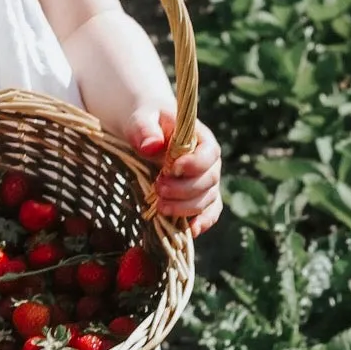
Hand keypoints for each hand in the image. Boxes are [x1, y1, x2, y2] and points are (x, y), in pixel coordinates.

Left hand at [124, 102, 222, 237]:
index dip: (195, 164)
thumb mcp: (141, 117)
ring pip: (207, 200)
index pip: (209, 153)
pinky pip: (208, 213)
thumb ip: (144, 128)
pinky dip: (201, 223)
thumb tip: (151, 146)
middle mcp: (208, 162)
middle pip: (209, 181)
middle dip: (184, 190)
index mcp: (200, 137)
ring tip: (160, 206)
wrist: (144, 129)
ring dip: (186, 208)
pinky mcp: (197, 197)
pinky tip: (189, 231)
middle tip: (158, 188)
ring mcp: (204, 181)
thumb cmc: (145, 119)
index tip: (172, 168)